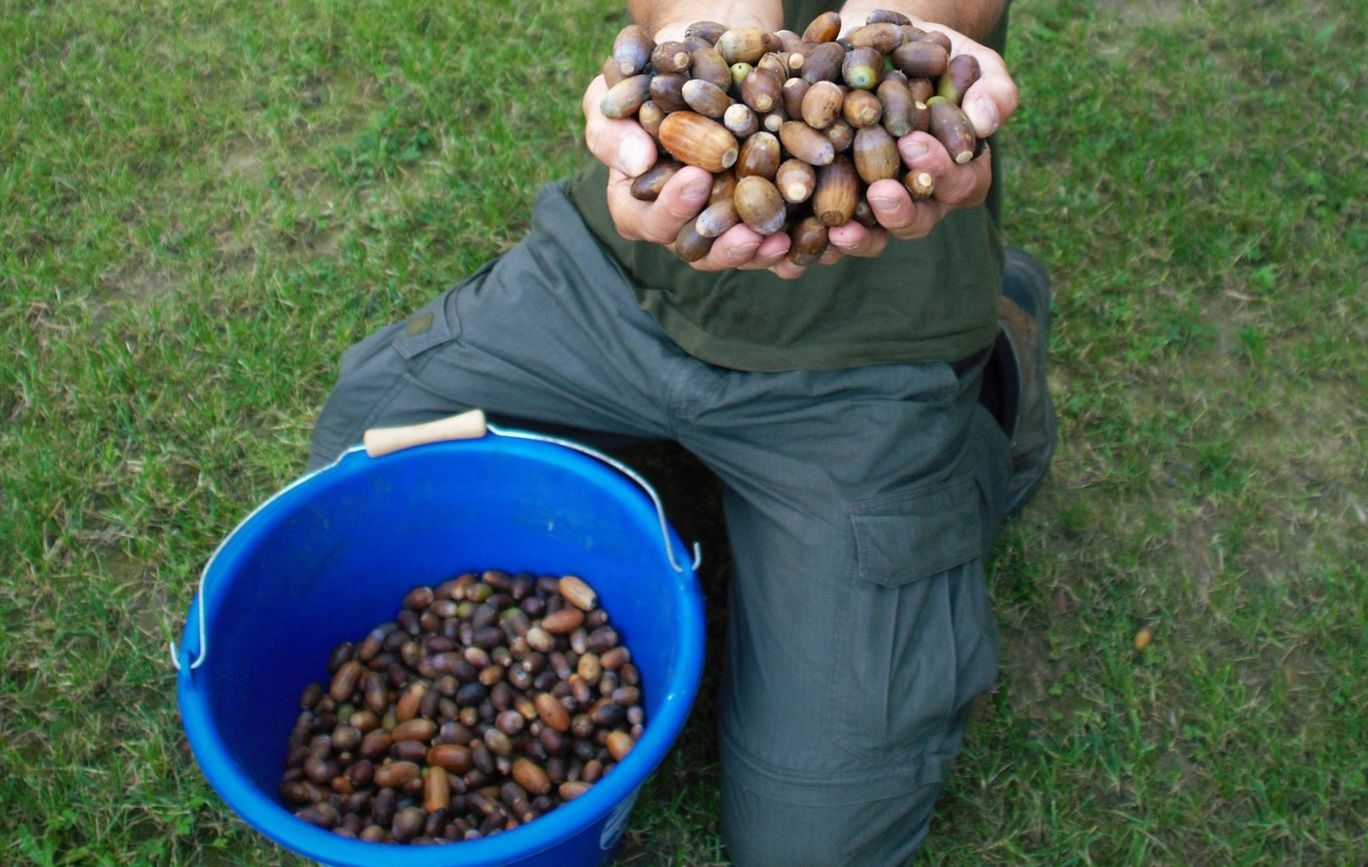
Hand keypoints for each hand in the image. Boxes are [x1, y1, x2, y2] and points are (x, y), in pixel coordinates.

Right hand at [582, 75, 794, 272]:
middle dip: (724, 246)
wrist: (708, 54)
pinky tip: (820, 235)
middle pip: (698, 250)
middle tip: (749, 231)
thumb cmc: (651, 71)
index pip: (646, 220)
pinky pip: (779, 239)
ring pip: (741, 252)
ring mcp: (724, 221)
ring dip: (763, 252)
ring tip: (784, 238)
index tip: (696, 178)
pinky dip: (800, 242)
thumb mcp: (620, 87)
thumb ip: (614, 124)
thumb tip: (637, 161)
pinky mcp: (763, 212)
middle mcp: (681, 220)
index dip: (670, 207)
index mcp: (638, 201)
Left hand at [817, 19, 1018, 264]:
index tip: (915, 145)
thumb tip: (986, 120)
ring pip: (872, 235)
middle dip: (898, 210)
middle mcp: (921, 199)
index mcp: (960, 172)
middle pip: (915, 221)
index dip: (939, 170)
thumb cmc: (938, 54)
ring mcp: (877, 205)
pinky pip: (828, 228)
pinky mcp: (837, 199)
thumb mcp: (970, 61)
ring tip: (839, 227)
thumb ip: (990, 88)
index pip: (959, 184)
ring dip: (858, 237)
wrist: (883, 46)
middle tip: (881, 192)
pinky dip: (812, 235)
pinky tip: (795, 231)